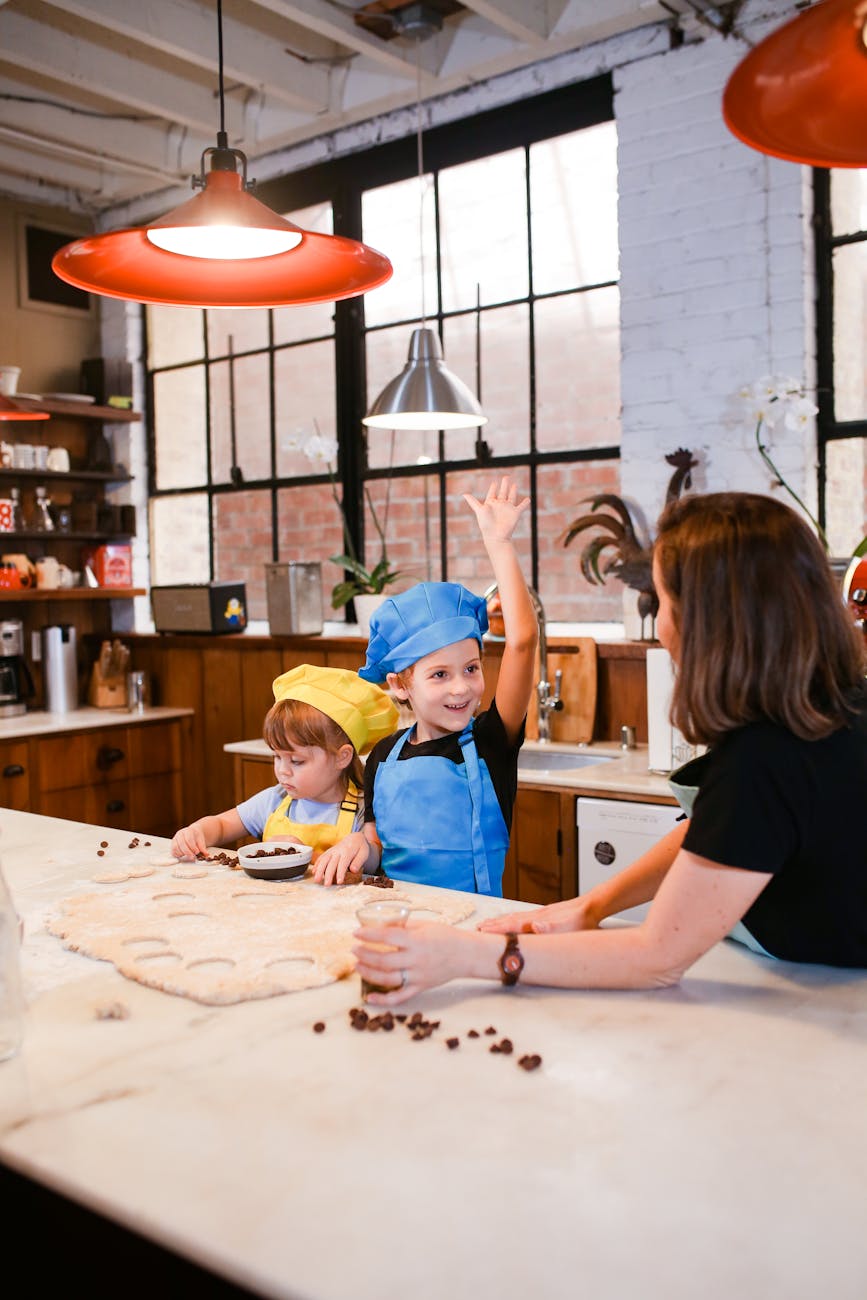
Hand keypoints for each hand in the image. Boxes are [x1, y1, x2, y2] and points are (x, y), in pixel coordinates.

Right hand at [170, 822, 207, 860]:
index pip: (189, 839)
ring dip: (182, 853)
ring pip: (176, 847)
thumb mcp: (201, 841)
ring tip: (188, 855)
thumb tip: (206, 855)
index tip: (197, 852)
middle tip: (193, 857)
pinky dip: (178, 855)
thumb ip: (203, 848)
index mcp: (188, 831)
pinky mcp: (172, 844)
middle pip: (182, 844)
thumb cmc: (197, 838)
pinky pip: (173, 851)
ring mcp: (175, 838)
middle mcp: (180, 834)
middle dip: (188, 852)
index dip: (193, 847)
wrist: (192, 834)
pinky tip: (184, 855)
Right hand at [314, 831, 370, 885]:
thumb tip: (353, 870)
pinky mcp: (328, 852)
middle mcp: (338, 851)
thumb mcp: (364, 853)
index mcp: (348, 851)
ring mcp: (332, 851)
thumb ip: (359, 861)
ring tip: (317, 880)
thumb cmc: (360, 848)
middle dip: (328, 874)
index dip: (340, 873)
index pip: (343, 863)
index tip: (339, 882)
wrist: (354, 838)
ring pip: (324, 860)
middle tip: (326, 885)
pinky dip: (317, 865)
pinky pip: (321, 857)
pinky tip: (314, 872)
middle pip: (331, 863)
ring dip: (319, 870)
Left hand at [353, 921, 470, 1004]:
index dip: (369, 935)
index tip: (356, 933)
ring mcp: (418, 976)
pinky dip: (383, 1000)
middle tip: (353, 949)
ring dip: (368, 973)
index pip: (387, 936)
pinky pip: (400, 997)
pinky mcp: (420, 988)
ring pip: (387, 978)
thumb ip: (402, 927)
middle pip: (384, 959)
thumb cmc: (445, 936)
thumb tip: (380, 926)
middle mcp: (416, 959)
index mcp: (417, 941)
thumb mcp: (424, 925)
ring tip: (356, 966)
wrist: (466, 954)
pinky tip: (369, 997)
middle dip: (365, 954)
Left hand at [463, 476, 529, 544]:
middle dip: (504, 485)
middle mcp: (499, 505)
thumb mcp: (479, 510)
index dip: (493, 488)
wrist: (496, 536)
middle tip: (506, 477)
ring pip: (512, 497)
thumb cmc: (486, 525)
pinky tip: (528, 499)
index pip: (492, 493)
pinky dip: (525, 503)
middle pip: (503, 492)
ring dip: (513, 491)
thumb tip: (463, 494)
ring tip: (514, 485)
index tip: (494, 483)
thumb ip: (473, 502)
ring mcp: (508, 509)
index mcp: (491, 503)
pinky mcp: (515, 513)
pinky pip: (522, 507)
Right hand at [478, 897, 596, 935]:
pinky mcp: (545, 915)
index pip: (512, 925)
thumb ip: (552, 927)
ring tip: (487, 924)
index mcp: (538, 920)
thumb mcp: (569, 927)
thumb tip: (534, 925)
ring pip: (514, 918)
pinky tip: (511, 921)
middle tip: (477, 929)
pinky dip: (510, 919)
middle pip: (509, 920)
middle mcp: (535, 916)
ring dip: (499, 921)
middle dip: (492, 925)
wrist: (592, 907)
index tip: (481, 932)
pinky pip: (521, 917)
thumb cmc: (582, 921)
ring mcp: (539, 914)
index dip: (496, 929)